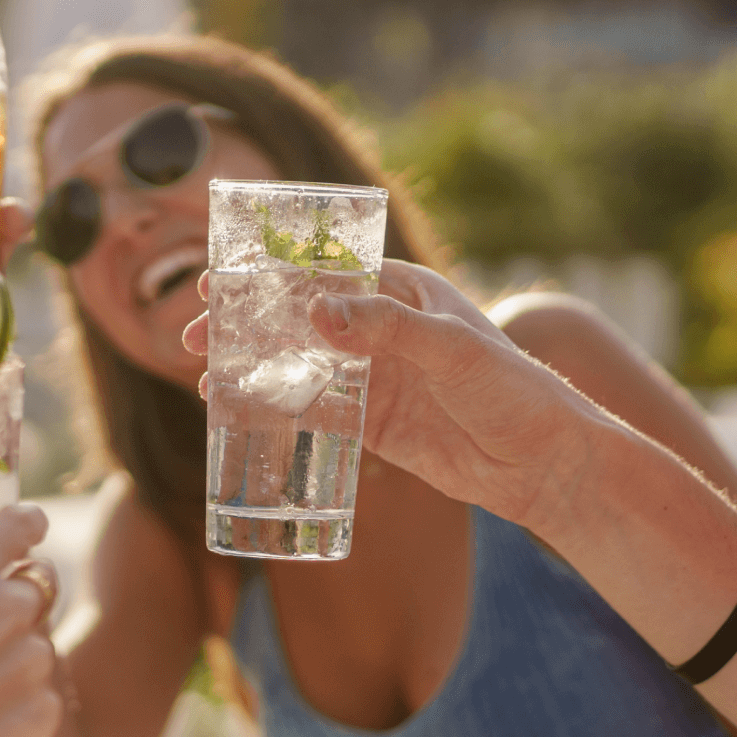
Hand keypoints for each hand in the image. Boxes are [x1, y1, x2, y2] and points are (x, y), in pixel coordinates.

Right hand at [0, 505, 63, 736]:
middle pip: (39, 584)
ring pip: (40, 647)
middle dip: (17, 602)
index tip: (29, 531)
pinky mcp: (45, 709)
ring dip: (15, 661)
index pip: (19, 524)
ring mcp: (34, 659)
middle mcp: (10, 607)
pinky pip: (42, 700)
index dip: (26, 526)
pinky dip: (19, 709)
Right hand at [182, 259, 605, 531]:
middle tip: (190, 334)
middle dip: (244, 324)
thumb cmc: (515, 391)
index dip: (265, 275)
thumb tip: (316, 310)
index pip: (322, 273)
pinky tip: (240, 414)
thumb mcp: (453, 351)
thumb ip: (388, 329)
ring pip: (300, 367)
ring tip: (202, 378)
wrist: (547, 464)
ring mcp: (377, 380)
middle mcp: (384, 331)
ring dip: (252, 370)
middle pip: (299, 319)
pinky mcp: (377, 428)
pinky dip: (278, 412)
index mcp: (404, 293)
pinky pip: (317, 414)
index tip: (216, 281)